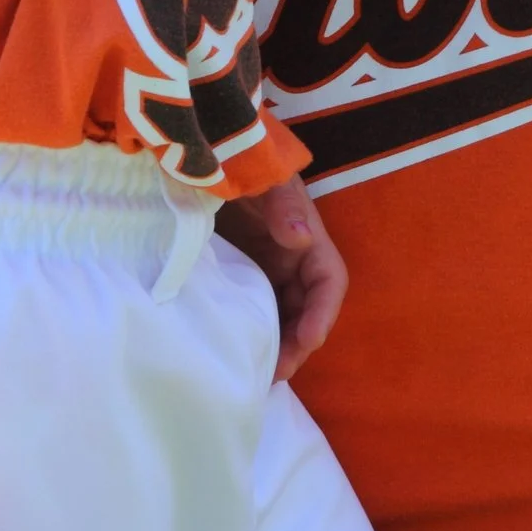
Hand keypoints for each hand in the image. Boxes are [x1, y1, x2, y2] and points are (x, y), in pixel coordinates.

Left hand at [215, 176, 345, 379]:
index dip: (323, 313)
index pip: (328, 280)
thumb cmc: (241, 160)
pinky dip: (249, 333)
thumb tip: (301, 237)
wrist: (203, 156)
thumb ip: (282, 202)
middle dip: (297, 344)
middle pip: (306, 310)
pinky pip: (251, 310)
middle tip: (275, 372)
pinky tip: (234, 353)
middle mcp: (291, 258)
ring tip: (257, 374)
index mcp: (305, 236)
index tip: (308, 340)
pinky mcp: (238, 275)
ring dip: (276, 346)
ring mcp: (264, 269)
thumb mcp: (265, 175)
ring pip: (281, 316)